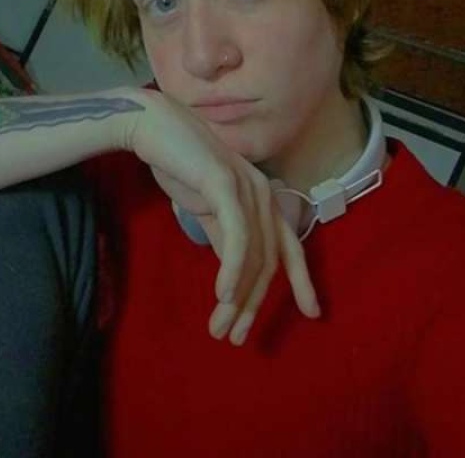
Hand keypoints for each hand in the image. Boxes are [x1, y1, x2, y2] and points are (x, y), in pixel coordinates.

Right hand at [125, 89, 320, 344]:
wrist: (153, 127)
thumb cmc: (178, 165)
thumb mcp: (207, 209)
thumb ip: (225, 236)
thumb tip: (234, 275)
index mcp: (264, 199)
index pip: (289, 247)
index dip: (303, 281)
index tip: (311, 312)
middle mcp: (264, 194)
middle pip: (269, 260)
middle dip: (253, 304)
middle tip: (235, 338)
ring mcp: (248, 187)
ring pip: (254, 255)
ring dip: (237, 298)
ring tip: (221, 329)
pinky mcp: (226, 184)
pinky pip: (236, 235)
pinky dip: (232, 269)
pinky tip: (222, 296)